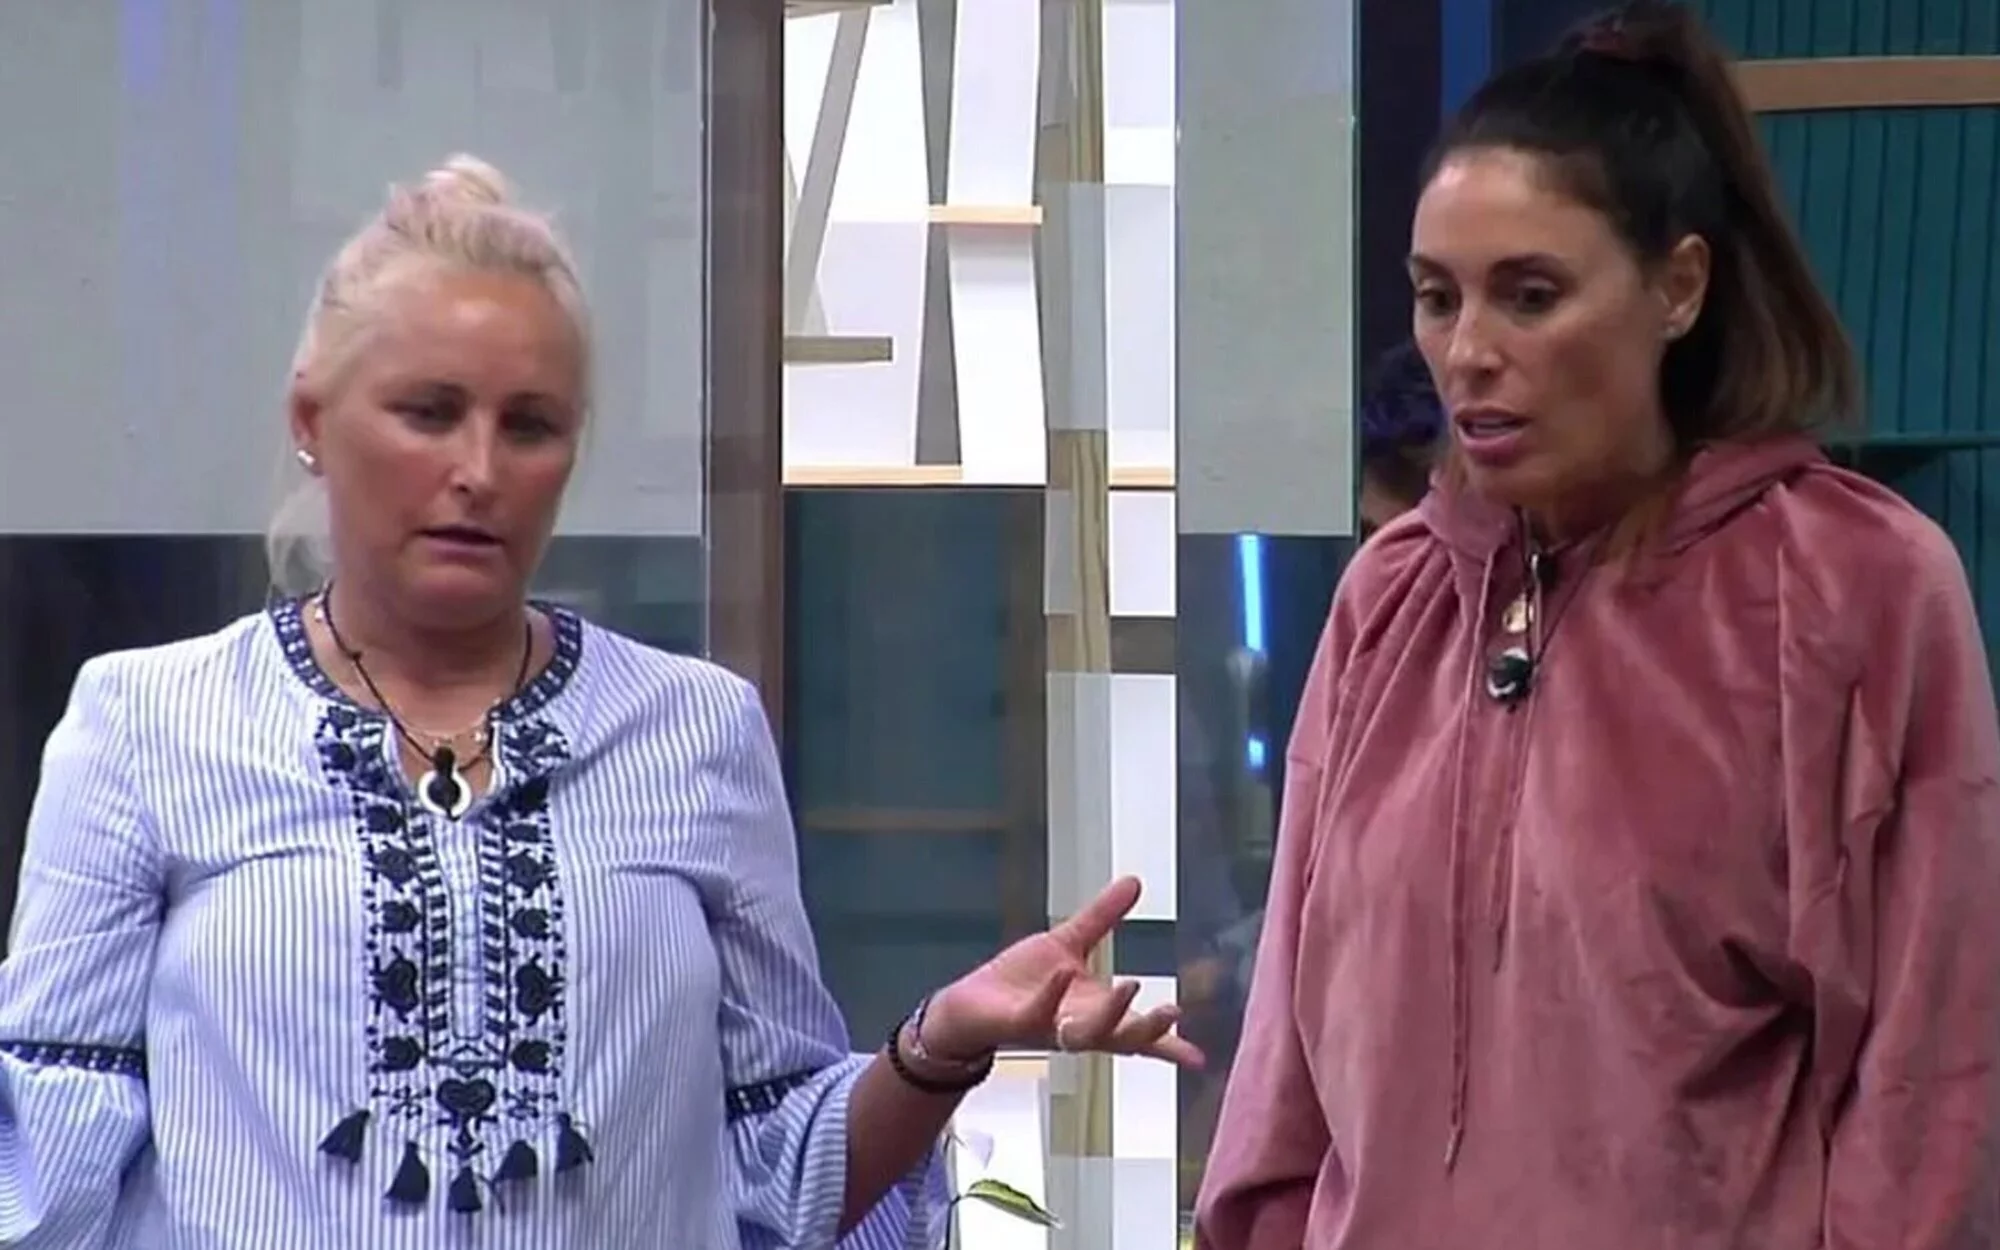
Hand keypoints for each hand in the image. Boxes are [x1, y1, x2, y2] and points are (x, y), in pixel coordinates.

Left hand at [920, 877, 1204, 1067]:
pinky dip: (1052, 996)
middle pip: (1121, 1037)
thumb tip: (1135, 881)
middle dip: (1149, 1028)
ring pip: (1085, 1032)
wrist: (970, 1005)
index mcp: (1095, 1011)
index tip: (1199, 1056)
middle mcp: (1077, 1027)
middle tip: (1174, 1012)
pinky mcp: (1017, 1022)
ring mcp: (1048, 1027)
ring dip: (1110, 1014)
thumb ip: (1103, 917)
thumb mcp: (1068, 943)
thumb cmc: (1022, 982)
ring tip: (1132, 986)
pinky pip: (1039, 1012)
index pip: (1137, 1032)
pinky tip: (1063, 974)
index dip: (1168, 1043)